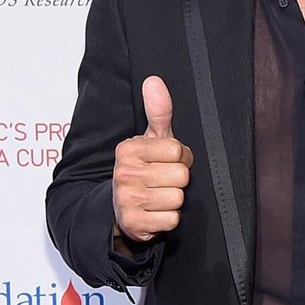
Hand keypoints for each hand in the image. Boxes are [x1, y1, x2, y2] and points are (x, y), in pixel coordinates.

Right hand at [112, 76, 193, 243]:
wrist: (123, 208)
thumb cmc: (145, 168)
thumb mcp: (152, 139)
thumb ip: (158, 111)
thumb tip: (154, 81)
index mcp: (129, 149)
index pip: (178, 151)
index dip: (181, 157)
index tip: (168, 161)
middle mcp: (124, 173)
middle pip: (181, 175)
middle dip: (178, 179)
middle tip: (164, 180)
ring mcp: (126, 199)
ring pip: (177, 198)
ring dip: (173, 200)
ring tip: (159, 195)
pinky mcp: (134, 224)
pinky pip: (172, 220)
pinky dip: (168, 218)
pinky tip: (156, 212)